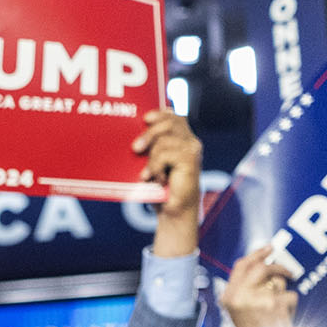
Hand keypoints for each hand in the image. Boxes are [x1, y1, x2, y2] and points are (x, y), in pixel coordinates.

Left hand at [133, 110, 202, 257]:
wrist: (172, 211)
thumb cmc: (160, 188)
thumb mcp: (151, 163)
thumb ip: (149, 147)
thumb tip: (133, 137)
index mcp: (182, 139)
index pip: (174, 116)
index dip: (160, 114)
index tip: (145, 119)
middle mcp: (190, 141)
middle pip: (170, 122)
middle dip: (150, 132)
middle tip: (135, 148)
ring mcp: (192, 150)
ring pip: (164, 139)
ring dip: (151, 158)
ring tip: (148, 175)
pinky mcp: (191, 160)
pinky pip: (165, 153)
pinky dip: (155, 167)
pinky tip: (157, 179)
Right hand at [217, 245, 297, 326]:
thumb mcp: (240, 308)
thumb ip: (246, 287)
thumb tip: (264, 265)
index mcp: (229, 296)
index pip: (241, 265)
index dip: (257, 254)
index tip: (270, 247)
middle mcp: (239, 296)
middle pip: (261, 267)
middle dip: (277, 266)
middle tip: (288, 271)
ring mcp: (256, 300)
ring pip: (277, 281)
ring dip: (283, 292)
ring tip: (280, 306)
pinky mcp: (274, 305)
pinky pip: (290, 295)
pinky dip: (291, 305)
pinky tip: (285, 316)